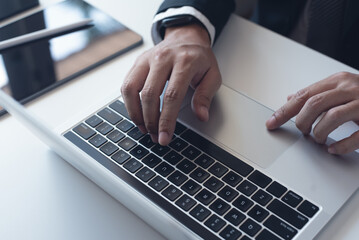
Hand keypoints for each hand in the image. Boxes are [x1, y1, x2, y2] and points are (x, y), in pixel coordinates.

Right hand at [121, 23, 220, 144]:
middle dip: (151, 121)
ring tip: (144, 128)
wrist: (186, 37)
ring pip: (131, 89)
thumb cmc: (199, 58)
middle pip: (149, 95)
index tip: (165, 137)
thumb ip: (206, 95)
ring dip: (136, 113)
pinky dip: (129, 103)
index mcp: (184, 62)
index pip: (172, 96)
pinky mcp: (137, 63)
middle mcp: (163, 58)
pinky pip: (126, 85)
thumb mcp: (212, 75)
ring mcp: (147, 59)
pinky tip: (138, 114)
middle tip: (155, 136)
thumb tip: (201, 116)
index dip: (167, 120)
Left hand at [266, 72, 358, 154]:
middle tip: (302, 132)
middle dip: (301, 121)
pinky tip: (332, 149)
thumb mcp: (341, 89)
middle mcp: (351, 89)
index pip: (303, 95)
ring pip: (332, 117)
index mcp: (338, 81)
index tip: (270, 124)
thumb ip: (317, 93)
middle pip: (314, 103)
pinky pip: (356, 136)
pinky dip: (340, 145)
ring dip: (318, 132)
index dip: (284, 111)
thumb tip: (290, 98)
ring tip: (317, 139)